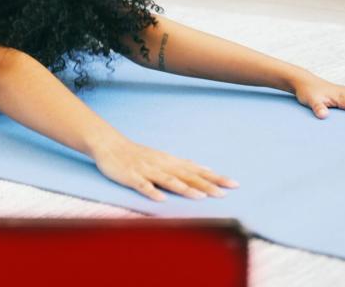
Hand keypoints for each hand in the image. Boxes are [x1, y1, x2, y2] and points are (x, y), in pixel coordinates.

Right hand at [90, 136, 238, 201]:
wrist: (109, 145)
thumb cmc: (137, 154)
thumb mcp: (162, 157)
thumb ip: (181, 165)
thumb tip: (204, 169)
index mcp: (170, 162)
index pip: (197, 170)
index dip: (215, 177)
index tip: (234, 184)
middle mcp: (162, 165)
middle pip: (187, 176)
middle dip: (206, 184)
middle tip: (225, 193)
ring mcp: (147, 170)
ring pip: (168, 180)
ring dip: (184, 188)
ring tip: (200, 196)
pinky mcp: (131, 176)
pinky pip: (142, 185)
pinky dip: (152, 191)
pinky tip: (160, 199)